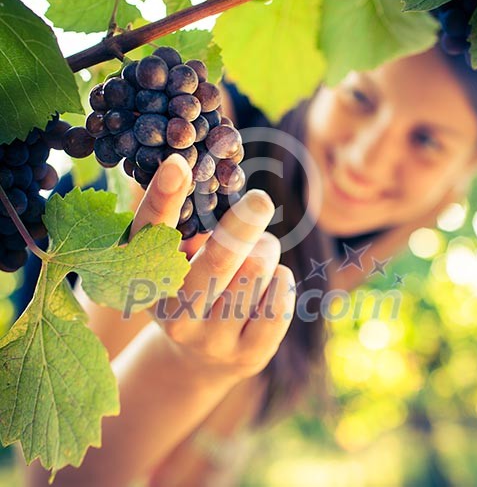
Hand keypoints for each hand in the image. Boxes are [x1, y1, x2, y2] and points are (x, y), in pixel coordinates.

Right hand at [129, 153, 295, 385]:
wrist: (201, 357)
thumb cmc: (192, 286)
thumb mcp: (178, 258)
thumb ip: (189, 225)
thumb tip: (215, 178)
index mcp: (149, 279)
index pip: (151, 235)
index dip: (163, 197)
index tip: (178, 164)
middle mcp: (175, 315)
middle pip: (218, 259)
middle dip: (244, 222)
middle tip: (260, 200)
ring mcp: (212, 340)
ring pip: (257, 272)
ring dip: (267, 249)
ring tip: (261, 250)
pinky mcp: (248, 356)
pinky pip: (280, 305)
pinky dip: (282, 280)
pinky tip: (272, 279)